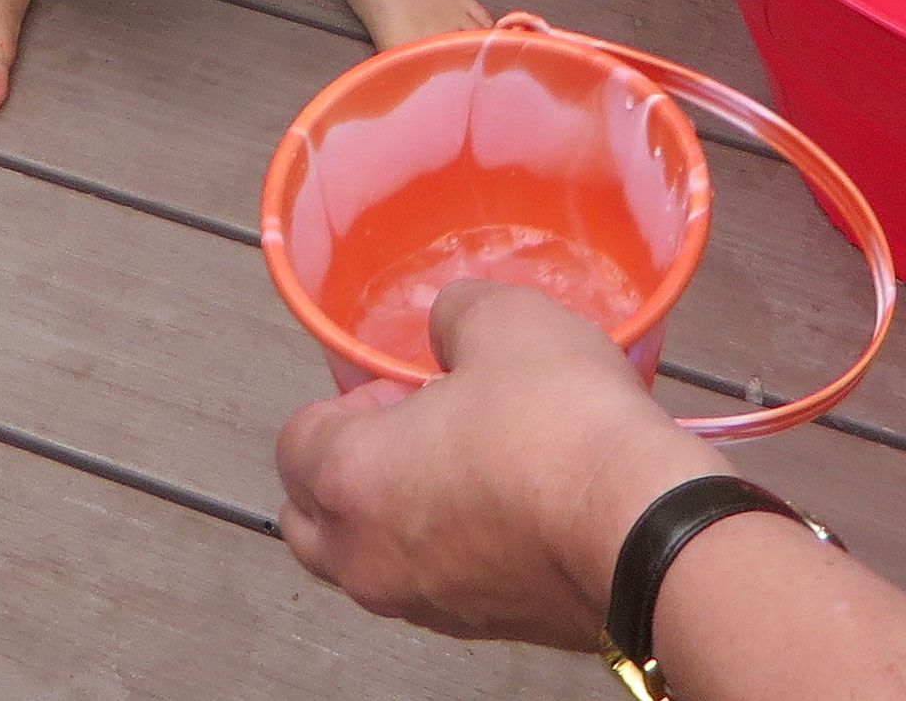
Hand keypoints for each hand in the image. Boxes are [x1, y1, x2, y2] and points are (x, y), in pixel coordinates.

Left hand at [274, 283, 720, 647]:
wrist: (649, 531)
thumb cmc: (558, 426)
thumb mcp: (500, 318)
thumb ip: (453, 315)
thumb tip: (451, 327)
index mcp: (349, 481)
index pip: (295, 443)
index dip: (344, 401)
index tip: (398, 381)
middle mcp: (371, 558)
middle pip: (314, 519)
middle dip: (347, 470)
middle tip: (415, 425)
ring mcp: (430, 604)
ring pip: (376, 560)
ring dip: (400, 513)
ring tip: (470, 459)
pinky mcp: (490, 630)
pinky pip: (440, 586)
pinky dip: (454, 548)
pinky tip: (512, 503)